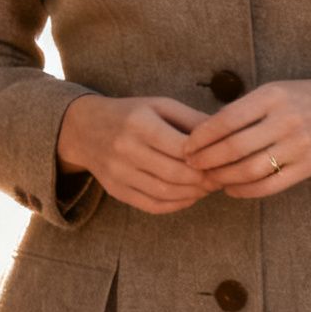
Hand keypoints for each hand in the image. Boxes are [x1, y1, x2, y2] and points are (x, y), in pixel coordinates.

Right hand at [57, 95, 217, 213]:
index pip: (182, 148)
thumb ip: (191, 120)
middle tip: (220, 177)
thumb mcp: (159, 106)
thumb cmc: (131, 114)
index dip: (206, 157)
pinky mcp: (116, 191)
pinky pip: (152, 206)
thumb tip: (226, 137)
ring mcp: (118, 173)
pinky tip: (189, 196)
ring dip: (193, 194)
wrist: (84, 129)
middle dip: (203, 179)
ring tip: (207, 187)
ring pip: (165, 193)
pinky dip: (176, 205)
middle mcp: (125, 149)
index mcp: (139, 123)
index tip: (221, 158)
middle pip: (175, 174)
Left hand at [181, 74, 310, 197]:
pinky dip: (246, 191)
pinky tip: (232, 189)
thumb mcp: (272, 91)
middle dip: (206, 160)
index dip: (201, 137)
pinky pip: (271, 185)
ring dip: (223, 177)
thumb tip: (203, 133)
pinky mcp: (310, 167)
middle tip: (191, 165)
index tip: (187, 146)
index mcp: (271, 97)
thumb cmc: (301, 98)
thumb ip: (243, 109)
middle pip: (234, 148)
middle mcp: (286, 120)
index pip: (226, 120)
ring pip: (250, 170)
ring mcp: (300, 145)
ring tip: (209, 177)